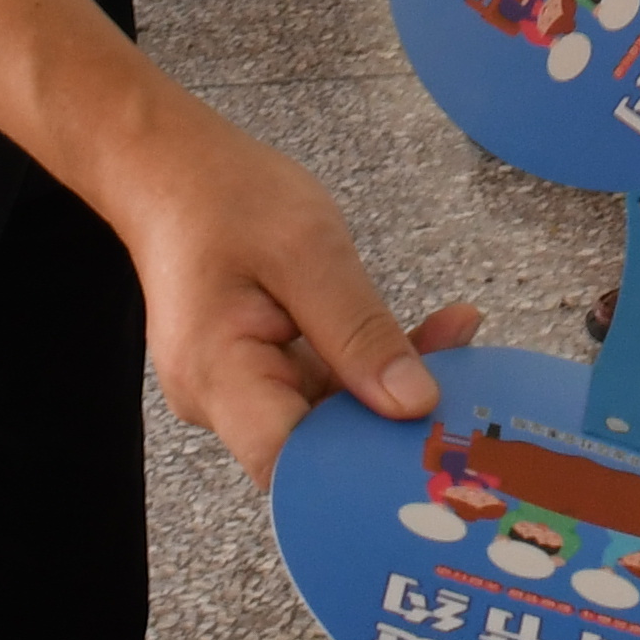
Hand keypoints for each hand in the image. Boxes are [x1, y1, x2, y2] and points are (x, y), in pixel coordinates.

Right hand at [98, 96, 471, 480]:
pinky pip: (324, 387)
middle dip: (395, 417)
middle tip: (467, 375)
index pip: (292, 464)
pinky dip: (371, 364)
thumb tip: (414, 403)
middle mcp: (220, 401)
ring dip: (392, 384)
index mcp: (218, 376)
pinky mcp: (259, 374)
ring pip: (330, 416)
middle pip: (319, 444)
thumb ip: (360, 332)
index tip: (429, 440)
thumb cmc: (224, 196)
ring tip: (454, 335)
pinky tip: (426, 333)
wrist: (171, 171)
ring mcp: (239, 391)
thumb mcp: (308, 250)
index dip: (361, 468)